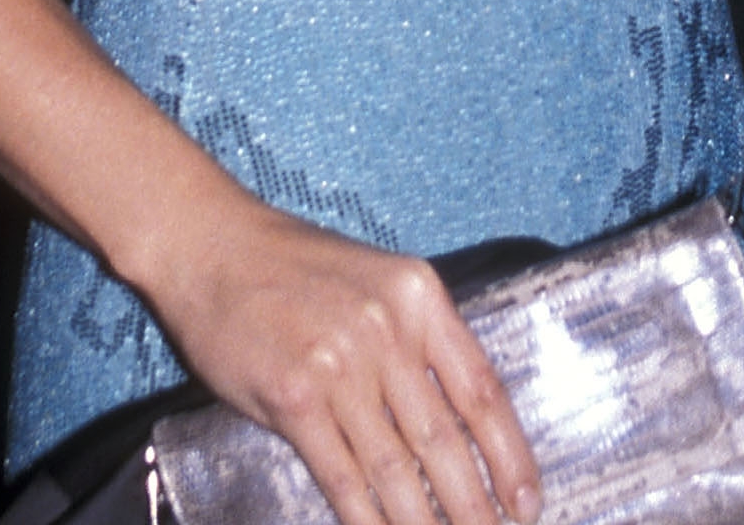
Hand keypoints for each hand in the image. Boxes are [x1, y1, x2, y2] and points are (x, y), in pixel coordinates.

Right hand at [156, 196, 540, 524]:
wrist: (214, 247)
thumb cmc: (296, 267)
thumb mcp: (377, 282)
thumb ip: (416, 341)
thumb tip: (455, 423)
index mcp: (420, 297)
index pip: (481, 388)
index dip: (509, 454)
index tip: (528, 501)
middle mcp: (389, 329)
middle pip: (444, 437)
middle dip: (474, 504)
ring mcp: (340, 365)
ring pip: (397, 467)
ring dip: (424, 522)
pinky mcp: (294, 398)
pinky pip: (342, 476)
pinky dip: (366, 520)